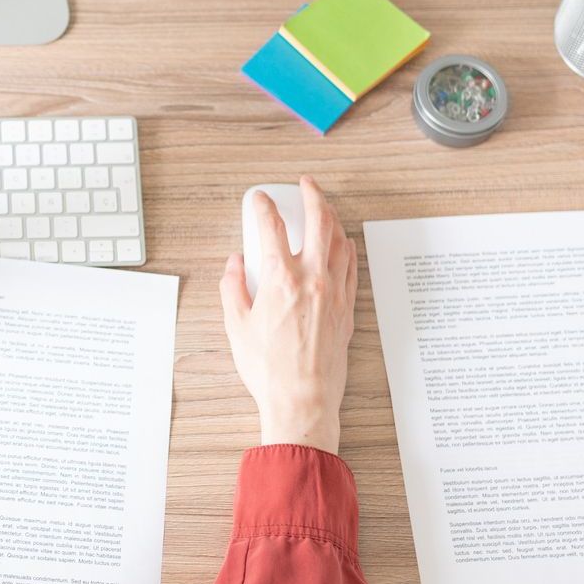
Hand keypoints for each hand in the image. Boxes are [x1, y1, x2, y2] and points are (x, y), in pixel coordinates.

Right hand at [218, 177, 358, 452]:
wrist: (302, 399)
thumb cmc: (268, 368)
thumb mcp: (235, 325)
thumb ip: (232, 286)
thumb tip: (234, 263)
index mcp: (280, 279)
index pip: (271, 227)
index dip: (263, 205)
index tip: (259, 198)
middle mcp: (312, 279)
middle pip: (319, 220)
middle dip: (312, 195)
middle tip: (306, 184)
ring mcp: (334, 292)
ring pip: (340, 240)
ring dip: (332, 217)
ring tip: (324, 208)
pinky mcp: (347, 308)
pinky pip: (351, 266)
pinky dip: (346, 247)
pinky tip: (342, 244)